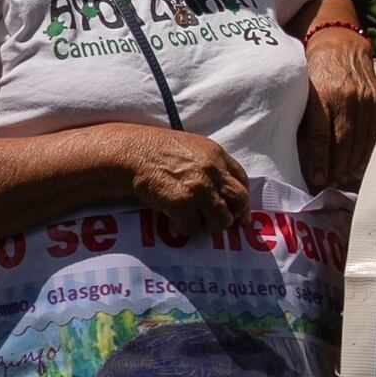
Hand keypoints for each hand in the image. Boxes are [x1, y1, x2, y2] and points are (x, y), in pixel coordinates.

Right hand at [108, 121, 253, 236]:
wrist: (132, 154)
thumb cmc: (158, 150)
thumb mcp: (192, 147)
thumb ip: (211, 164)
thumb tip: (224, 191)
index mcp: (216, 154)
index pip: (242, 180)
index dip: (243, 199)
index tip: (239, 211)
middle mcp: (212, 171)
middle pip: (239, 200)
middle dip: (233, 215)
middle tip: (221, 221)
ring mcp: (199, 189)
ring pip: (222, 220)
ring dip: (210, 225)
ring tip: (196, 221)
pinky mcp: (182, 205)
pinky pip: (195, 228)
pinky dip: (186, 229)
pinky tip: (176, 221)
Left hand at [296, 8, 375, 191]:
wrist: (341, 43)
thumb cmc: (313, 69)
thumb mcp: (302, 89)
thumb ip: (302, 117)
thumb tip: (298, 153)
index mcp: (324, 94)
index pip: (320, 135)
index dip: (319, 160)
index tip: (317, 179)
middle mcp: (347, 97)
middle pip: (343, 141)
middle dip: (336, 167)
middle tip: (330, 184)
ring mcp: (366, 99)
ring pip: (360, 140)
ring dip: (351, 163)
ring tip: (342, 177)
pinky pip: (375, 132)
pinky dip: (367, 150)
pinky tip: (359, 162)